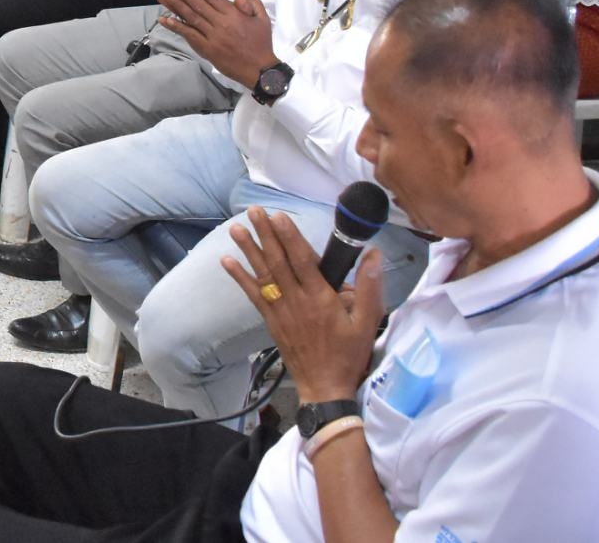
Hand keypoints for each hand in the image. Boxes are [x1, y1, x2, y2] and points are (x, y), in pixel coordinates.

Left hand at [155, 0, 276, 86]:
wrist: (259, 69)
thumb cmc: (261, 42)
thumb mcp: (262, 18)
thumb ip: (251, 3)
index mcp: (233, 14)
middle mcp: (221, 23)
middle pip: (197, 4)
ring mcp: (212, 37)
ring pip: (190, 17)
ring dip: (175, 5)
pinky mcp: (206, 49)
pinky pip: (189, 35)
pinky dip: (176, 27)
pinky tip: (164, 19)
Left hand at [222, 206, 385, 403]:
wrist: (325, 388)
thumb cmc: (349, 354)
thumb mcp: (367, 322)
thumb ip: (369, 287)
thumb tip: (372, 254)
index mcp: (321, 299)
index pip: (303, 261)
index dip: (290, 237)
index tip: (279, 217)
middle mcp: (297, 301)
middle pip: (279, 262)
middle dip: (265, 235)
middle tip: (253, 211)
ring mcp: (281, 311)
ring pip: (263, 275)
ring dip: (249, 250)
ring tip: (236, 228)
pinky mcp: (271, 321)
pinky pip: (253, 295)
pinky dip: (240, 277)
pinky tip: (227, 261)